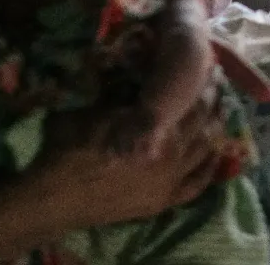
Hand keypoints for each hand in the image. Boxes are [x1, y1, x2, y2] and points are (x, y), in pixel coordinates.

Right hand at [30, 87, 223, 228]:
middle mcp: (171, 155)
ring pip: (206, 151)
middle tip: (215, 85)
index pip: (192, 99)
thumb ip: (125, 94)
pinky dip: (208, 167)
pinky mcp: (162, 202)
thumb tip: (143, 69)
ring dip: (215, 128)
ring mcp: (169, 182)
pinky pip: (196, 184)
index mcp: (155, 128)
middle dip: (212, 101)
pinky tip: (213, 155)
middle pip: (204, 122)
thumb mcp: (95, 109)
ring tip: (217, 112)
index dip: (203, 81)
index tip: (208, 66)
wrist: (52, 197)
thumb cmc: (68, 148)